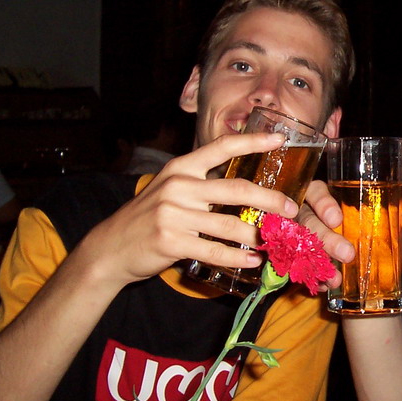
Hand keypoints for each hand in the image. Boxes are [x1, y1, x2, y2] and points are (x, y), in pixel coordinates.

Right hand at [81, 133, 302, 289]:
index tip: (280, 140)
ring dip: (257, 234)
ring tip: (275, 241)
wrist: (110, 247)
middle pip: (236, 189)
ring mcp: (174, 214)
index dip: (252, 141)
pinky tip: (252, 260)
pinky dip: (237, 257)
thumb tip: (247, 189)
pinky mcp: (171, 241)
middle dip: (270, 199)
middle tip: (291, 209)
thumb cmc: (150, 216)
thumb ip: (202, 183)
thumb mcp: (171, 189)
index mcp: (182, 168)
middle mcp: (179, 186)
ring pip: (229, 224)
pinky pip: (214, 250)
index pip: (222, 148)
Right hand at [299, 180, 401, 288]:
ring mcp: (296, 236)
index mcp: (327, 198)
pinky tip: (328, 285)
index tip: (337, 219)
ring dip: (318, 260)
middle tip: (348, 254)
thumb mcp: (384, 225)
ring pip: (298, 244)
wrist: (357, 265)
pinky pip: (297, 267)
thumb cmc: (366, 232)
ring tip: (337, 276)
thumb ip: (401, 217)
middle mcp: (307, 214)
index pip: (317, 191)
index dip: (323, 203)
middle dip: (325, 237)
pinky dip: (314, 276)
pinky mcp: (295, 258)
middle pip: (306, 219)